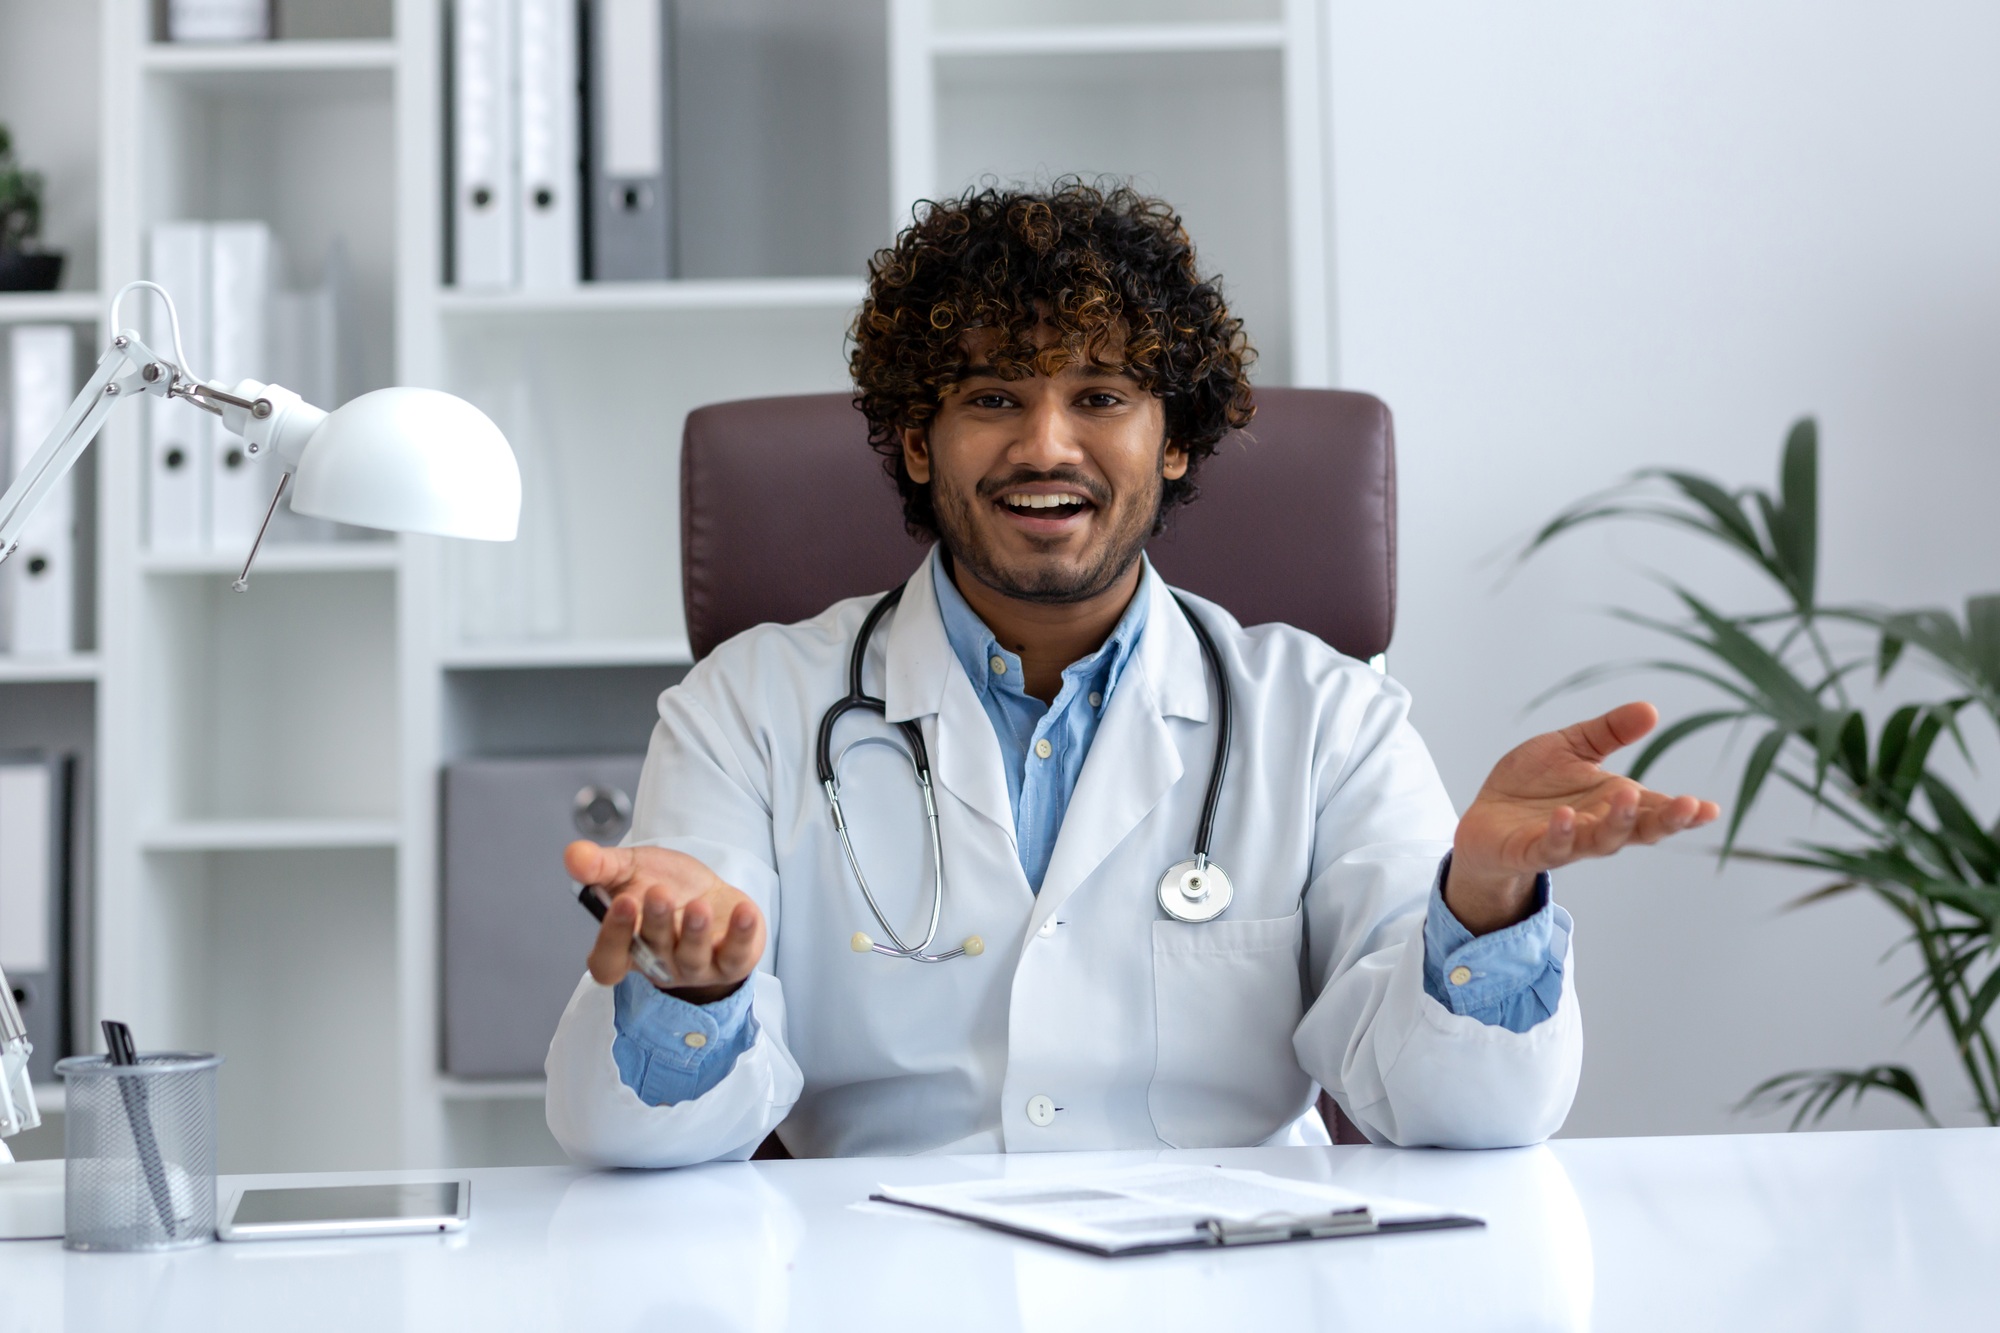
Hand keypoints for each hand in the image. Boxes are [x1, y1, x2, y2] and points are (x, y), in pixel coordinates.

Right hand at [566, 842, 766, 1004]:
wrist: (708, 893)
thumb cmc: (664, 886)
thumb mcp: (630, 869)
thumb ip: (600, 866)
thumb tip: (573, 856)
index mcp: (625, 948)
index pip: (608, 961)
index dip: (613, 938)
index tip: (622, 901)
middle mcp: (659, 964)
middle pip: (653, 952)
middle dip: (656, 923)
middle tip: (659, 892)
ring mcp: (696, 968)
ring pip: (692, 958)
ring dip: (694, 932)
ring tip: (698, 904)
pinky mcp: (731, 962)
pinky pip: (736, 957)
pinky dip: (742, 935)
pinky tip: (744, 910)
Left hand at [1447, 701, 1719, 934]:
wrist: (1485, 817)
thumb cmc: (1533, 785)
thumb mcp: (1572, 747)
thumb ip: (1609, 732)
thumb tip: (1651, 709)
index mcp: (1613, 803)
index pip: (1655, 809)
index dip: (1683, 812)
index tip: (1711, 808)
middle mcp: (1597, 826)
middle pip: (1639, 830)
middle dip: (1665, 821)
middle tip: (1688, 807)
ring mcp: (1567, 843)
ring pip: (1601, 841)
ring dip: (1616, 822)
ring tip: (1627, 794)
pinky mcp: (1532, 851)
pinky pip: (1551, 847)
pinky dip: (1562, 833)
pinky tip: (1566, 815)